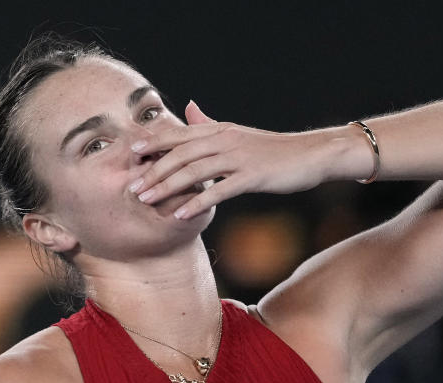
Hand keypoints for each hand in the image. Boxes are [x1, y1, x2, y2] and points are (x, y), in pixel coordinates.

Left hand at [128, 101, 329, 218]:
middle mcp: (225, 140)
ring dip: (167, 187)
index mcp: (220, 130)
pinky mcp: (252, 176)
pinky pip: (219, 191)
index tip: (131, 155)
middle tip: (132, 187)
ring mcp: (238, 158)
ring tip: (147, 201)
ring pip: (194, 172)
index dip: (154, 143)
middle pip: (180, 154)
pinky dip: (197, 203)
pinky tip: (180, 215)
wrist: (311, 156)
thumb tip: (190, 108)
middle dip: (153, 171)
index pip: (179, 135)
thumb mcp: (239, 134)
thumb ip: (211, 125)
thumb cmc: (274, 150)